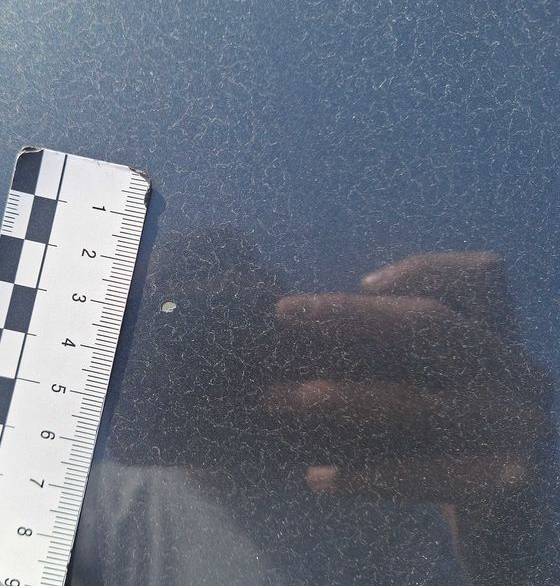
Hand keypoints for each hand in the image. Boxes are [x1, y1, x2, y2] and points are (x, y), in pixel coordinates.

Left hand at [273, 252, 554, 584]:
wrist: (503, 520)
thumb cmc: (445, 435)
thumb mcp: (430, 378)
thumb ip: (389, 345)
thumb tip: (296, 322)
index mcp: (497, 337)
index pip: (481, 277)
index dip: (422, 271)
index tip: (359, 280)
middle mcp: (516, 373)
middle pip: (433, 325)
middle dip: (350, 315)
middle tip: (280, 313)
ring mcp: (517, 428)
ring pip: (417, 403)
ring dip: (338, 397)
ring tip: (273, 399)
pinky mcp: (505, 484)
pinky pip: (424, 475)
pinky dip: (366, 474)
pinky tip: (315, 478)